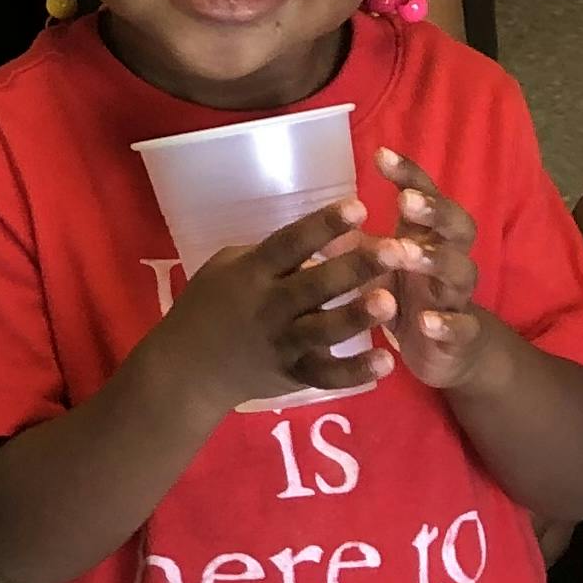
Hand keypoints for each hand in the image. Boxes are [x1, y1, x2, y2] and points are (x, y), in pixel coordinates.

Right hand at [157, 197, 396, 408]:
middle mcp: (269, 307)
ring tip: (390, 301)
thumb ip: (268, 256)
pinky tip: (386, 363)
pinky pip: (326, 376)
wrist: (186, 369)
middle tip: (395, 250)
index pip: (290, 243)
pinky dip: (355, 372)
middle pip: (315, 284)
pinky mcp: (292, 375)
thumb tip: (315, 241)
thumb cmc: (205, 307)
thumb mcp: (226, 268)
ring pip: (324, 329)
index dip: (323, 225)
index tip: (358, 206)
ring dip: (357, 316)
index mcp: (252, 273)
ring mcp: (281, 344)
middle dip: (354, 266)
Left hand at [371, 149, 500, 387]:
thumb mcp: (378, 265)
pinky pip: (463, 326)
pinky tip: (425, 321)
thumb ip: (355, 241)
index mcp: (427, 236)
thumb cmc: (406, 294)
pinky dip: (447, 323)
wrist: (445, 349)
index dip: (408, 174)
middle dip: (434, 211)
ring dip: (435, 261)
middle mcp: (448, 258)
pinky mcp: (463, 334)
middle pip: (457, 225)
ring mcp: (458, 295)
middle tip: (405, 201)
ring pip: (461, 271)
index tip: (379, 154)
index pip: (425, 195)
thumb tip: (313, 217)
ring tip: (406, 254)